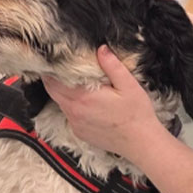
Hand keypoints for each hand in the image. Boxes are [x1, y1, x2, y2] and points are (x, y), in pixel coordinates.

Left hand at [43, 46, 165, 162]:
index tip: (54, 58)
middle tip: (59, 65)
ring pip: (60, 102)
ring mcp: (75, 124)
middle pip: (52, 91)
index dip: (51, 68)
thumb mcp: (129, 85)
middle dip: (52, 77)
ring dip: (62, 91)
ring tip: (72, 81)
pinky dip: (71, 105)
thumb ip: (112, 66)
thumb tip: (101, 49)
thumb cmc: (137, 114)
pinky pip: (69, 115)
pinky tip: (85, 101)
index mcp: (83, 98)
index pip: (54, 80)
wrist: (141, 143)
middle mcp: (74, 112)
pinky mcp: (79, 132)